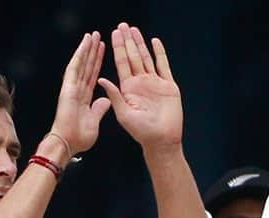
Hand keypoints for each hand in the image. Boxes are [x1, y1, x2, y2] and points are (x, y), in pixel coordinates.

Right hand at [51, 32, 110, 155]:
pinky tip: (84, 45)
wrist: (68, 143)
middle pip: (87, 66)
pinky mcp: (68, 88)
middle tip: (98, 36)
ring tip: (93, 35)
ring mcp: (71, 87)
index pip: (92, 75)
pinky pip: (75, 68)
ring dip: (86, 49)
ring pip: (81, 63)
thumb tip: (105, 100)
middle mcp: (77, 89)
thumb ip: (99, 109)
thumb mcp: (94, 121)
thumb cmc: (79, 137)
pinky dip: (79, 56)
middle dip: (93, 51)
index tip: (103, 50)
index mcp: (84, 97)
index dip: (98, 62)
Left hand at [98, 23, 182, 150]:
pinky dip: (160, 53)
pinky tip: (155, 42)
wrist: (162, 140)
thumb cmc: (142, 132)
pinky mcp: (168, 86)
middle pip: (133, 57)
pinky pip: (164, 66)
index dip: (117, 48)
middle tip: (123, 25)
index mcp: (128, 89)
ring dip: (141, 44)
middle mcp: (140, 83)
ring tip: (135, 29)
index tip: (114, 34)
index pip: (121, 63)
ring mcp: (154, 83)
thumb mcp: (123, 114)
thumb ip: (114, 95)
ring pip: (147, 58)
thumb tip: (101, 79)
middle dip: (128, 41)